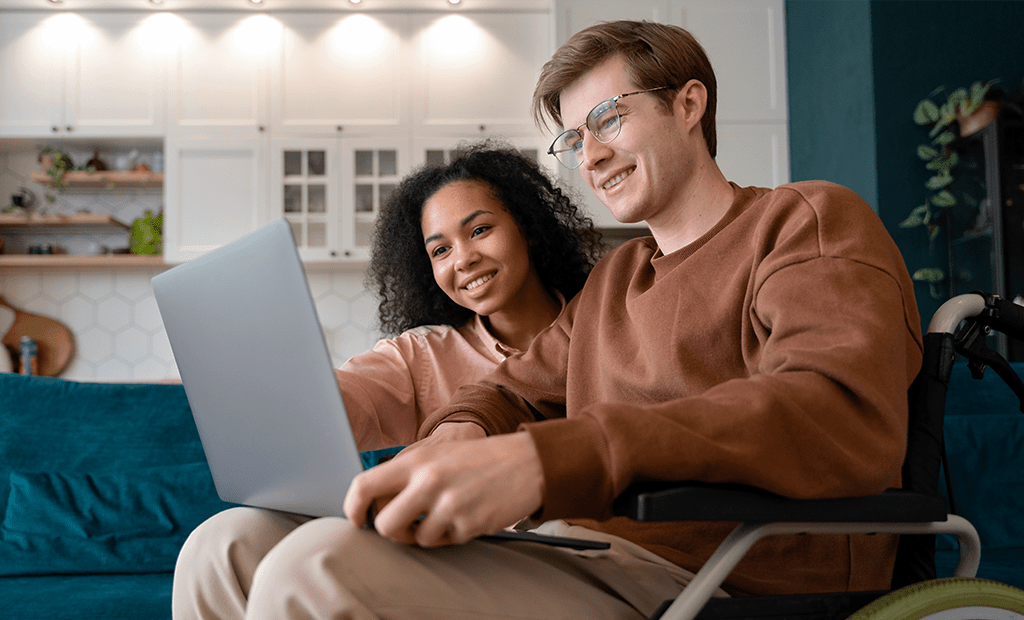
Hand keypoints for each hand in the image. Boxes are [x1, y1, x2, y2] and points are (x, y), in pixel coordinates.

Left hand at [343, 431, 543, 547]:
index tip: (358, 519)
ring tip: (447, 513)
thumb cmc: (478, 459)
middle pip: (385, 524)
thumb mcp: (437, 455)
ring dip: (428, 533)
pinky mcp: (469, 524)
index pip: (364, 485)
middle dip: (392, 532)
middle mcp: (428, 482)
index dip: (353, 507)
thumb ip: (406, 474)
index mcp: (416, 461)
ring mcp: (449, 505)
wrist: (527, 462)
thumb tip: (374, 502)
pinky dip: (454, 534)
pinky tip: (468, 514)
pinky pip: (447, 542)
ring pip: (417, 539)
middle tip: (404, 527)